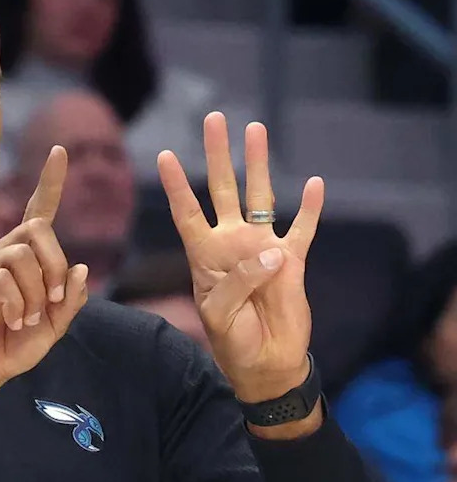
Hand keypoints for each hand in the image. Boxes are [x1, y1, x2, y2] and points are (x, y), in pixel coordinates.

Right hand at [0, 146, 89, 425]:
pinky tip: (13, 321)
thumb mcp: (52, 326)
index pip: (39, 212)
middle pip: (37, 229)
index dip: (50, 182)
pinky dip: (18, 304)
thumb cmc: (12, 347)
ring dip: (37, 291)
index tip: (59, 151)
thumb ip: (69, 300)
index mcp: (25, 259)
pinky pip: (3, 278)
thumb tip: (79, 268)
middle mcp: (2, 255)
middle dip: (55, 265)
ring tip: (30, 318)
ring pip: (22, 254)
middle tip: (55, 301)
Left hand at [157, 112, 324, 409]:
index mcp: (206, 256)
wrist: (266, 362)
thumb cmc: (233, 341)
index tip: (164, 155)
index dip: (178, 186)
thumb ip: (238, 283)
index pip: (187, 213)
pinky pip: (303, 229)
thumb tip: (270, 251)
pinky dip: (311, 208)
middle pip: (223, 190)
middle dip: (219, 155)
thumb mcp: (220, 316)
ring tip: (257, 129)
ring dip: (259, 165)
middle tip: (214, 119)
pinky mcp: (293, 261)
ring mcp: (263, 249)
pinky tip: (316, 184)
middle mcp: (232, 244)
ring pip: (261, 196)